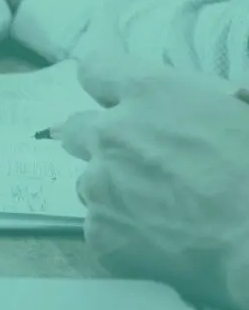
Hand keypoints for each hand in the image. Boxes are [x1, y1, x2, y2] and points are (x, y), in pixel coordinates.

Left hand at [56, 56, 248, 309]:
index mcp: (150, 93)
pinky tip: (159, 241)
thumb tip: (180, 106)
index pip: (96, 69)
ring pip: (89, 181)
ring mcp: (99, 186)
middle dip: (99, 139)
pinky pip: (100, 226)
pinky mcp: (99, 233)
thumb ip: (193, 98)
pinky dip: (122, 231)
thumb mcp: (240, 108)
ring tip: (157, 208)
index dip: (105, 82)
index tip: (116, 95)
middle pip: (76, 128)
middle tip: (136, 157)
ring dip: (113, 188)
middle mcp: (111, 134)